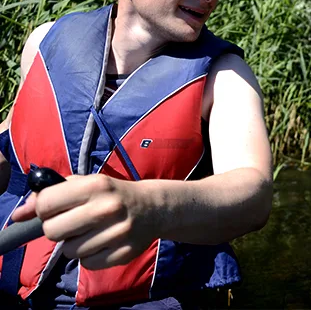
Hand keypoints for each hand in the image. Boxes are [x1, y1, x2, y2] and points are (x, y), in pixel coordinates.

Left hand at [11, 175, 153, 269]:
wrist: (152, 207)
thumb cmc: (112, 194)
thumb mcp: (86, 184)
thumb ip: (52, 195)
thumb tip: (19, 215)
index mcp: (96, 185)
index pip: (46, 203)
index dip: (45, 209)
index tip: (56, 209)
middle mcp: (106, 207)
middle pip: (52, 231)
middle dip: (57, 229)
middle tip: (73, 223)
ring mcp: (116, 232)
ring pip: (69, 251)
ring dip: (74, 244)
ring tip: (91, 232)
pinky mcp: (122, 253)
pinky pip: (87, 264)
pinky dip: (89, 256)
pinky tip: (102, 242)